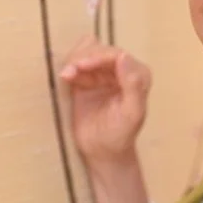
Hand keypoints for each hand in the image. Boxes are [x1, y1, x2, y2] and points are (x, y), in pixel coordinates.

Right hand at [60, 36, 151, 165]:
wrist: (102, 151)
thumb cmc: (120, 134)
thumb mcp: (131, 113)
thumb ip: (132, 85)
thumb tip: (123, 55)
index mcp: (138, 75)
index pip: (117, 55)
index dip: (98, 56)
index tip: (81, 66)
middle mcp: (122, 70)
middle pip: (100, 51)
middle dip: (84, 58)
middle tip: (68, 73)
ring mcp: (103, 73)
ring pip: (87, 53)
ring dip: (74, 61)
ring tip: (66, 76)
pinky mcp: (87, 80)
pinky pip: (77, 64)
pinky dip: (69, 66)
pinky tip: (65, 77)